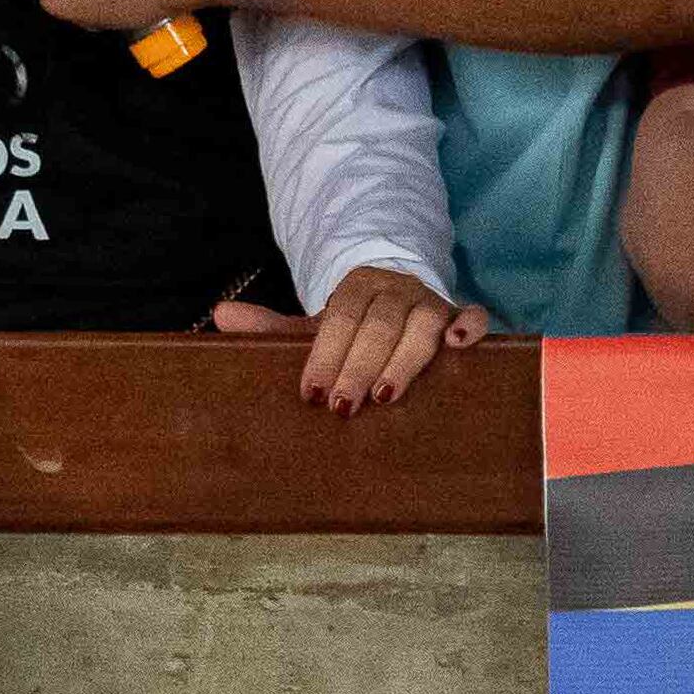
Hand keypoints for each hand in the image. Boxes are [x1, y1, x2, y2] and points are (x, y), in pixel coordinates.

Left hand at [214, 266, 491, 411]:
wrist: (398, 299)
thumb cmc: (353, 327)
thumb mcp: (316, 326)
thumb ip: (272, 326)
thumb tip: (220, 316)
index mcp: (355, 287)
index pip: (338, 318)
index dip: (323, 354)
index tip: (310, 392)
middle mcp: (395, 290)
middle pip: (378, 325)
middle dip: (358, 366)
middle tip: (342, 406)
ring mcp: (431, 302)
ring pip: (422, 325)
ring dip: (405, 359)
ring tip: (386, 395)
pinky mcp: (460, 316)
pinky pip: (472, 316)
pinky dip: (470, 328)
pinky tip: (460, 348)